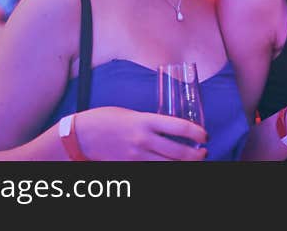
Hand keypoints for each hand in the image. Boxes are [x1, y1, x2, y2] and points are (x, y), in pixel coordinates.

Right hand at [75, 106, 207, 160]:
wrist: (81, 135)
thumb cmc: (107, 119)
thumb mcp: (133, 114)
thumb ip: (150, 122)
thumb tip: (170, 129)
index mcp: (145, 121)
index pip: (178, 126)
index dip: (196, 132)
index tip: (204, 135)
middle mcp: (143, 140)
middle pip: (178, 153)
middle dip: (196, 155)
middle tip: (203, 152)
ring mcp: (136, 157)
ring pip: (169, 166)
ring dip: (185, 165)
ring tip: (192, 162)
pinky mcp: (129, 168)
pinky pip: (153, 172)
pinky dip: (165, 170)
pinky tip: (172, 167)